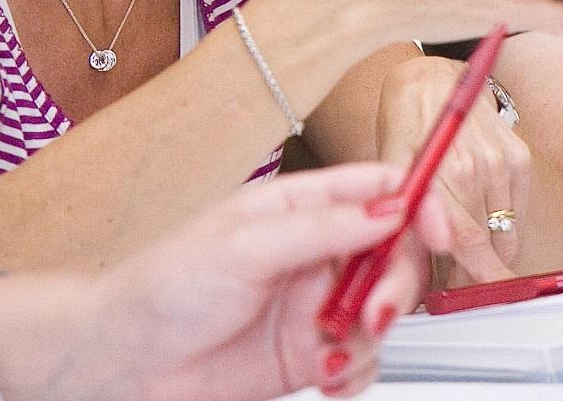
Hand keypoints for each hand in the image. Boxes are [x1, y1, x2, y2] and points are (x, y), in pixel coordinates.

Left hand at [23, 163, 451, 400]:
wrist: (125, 361)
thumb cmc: (163, 287)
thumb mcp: (244, 246)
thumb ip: (323, 229)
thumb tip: (389, 208)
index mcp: (300, 205)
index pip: (380, 187)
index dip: (419, 201)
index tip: (437, 230)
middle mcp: (315, 251)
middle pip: (396, 252)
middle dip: (396, 284)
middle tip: (373, 312)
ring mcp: (316, 303)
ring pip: (385, 311)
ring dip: (371, 335)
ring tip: (330, 350)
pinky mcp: (312, 353)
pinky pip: (364, 359)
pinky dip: (355, 370)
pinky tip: (325, 375)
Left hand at [375, 54, 529, 284]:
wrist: (433, 79)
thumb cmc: (404, 126)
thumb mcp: (390, 172)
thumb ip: (402, 223)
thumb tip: (408, 278)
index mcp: (439, 173)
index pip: (463, 243)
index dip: (467, 280)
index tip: (466, 304)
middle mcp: (476, 168)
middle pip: (484, 246)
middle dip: (469, 274)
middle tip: (453, 286)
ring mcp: (502, 164)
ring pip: (504, 236)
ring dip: (486, 254)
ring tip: (462, 253)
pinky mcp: (521, 160)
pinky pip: (517, 216)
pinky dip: (501, 230)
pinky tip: (480, 220)